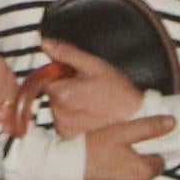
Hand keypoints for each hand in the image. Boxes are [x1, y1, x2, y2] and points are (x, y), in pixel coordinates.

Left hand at [35, 40, 150, 138]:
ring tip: (89, 100)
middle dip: (63, 87)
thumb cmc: (117, 91)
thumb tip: (46, 44)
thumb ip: (66, 53)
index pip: (45, 78)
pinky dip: (70, 115)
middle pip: (50, 93)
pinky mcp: (69, 135)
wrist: (134, 116)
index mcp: (63, 94)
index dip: (59, 74)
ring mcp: (64, 126)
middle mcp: (60, 113)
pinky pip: (61, 120)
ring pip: (55, 107)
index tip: (73, 75)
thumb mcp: (94, 65)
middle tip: (85, 87)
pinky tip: (87, 112)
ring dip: (66, 102)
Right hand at [78, 112, 177, 179]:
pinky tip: (106, 175)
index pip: (160, 159)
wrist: (61, 172)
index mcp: (145, 171)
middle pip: (149, 172)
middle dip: (139, 163)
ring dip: (130, 175)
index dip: (147, 150)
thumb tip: (173, 122)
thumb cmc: (90, 149)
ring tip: (111, 163)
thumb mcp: (119, 132)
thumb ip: (148, 127)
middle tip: (119, 152)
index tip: (132, 145)